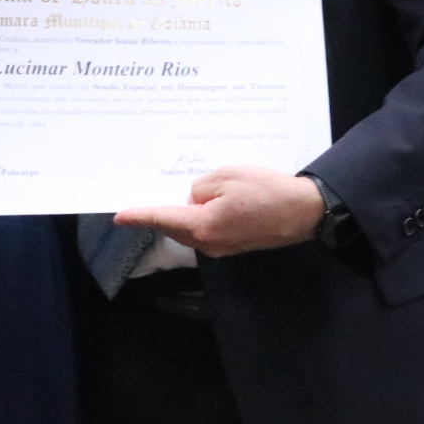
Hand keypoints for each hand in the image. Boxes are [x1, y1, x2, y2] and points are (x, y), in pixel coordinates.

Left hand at [114, 166, 324, 256]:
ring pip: (191, 230)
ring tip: (175, 197)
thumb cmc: (266, 191)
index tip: (119, 217)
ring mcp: (222, 247)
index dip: (140, 216)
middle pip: (175, 227)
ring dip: (182, 215)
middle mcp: (208, 243)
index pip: (162, 218)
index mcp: (202, 225)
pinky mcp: (235, 245)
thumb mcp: (226, 176)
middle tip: (145, 200)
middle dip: (161, 214)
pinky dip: (199, 219)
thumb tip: (195, 198)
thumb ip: (200, 187)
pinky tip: (203, 204)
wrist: (304, 212)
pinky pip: (207, 231)